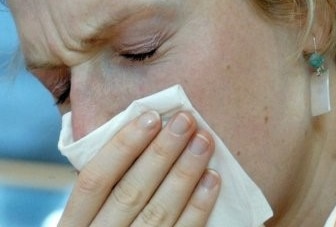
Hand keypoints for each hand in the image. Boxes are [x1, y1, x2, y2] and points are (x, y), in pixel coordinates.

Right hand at [58, 111, 220, 225]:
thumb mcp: (89, 215)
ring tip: (202, 142)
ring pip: (159, 212)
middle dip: (160, 153)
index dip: (122, 146)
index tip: (151, 117)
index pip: (94, 179)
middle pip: (130, 192)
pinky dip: (198, 207)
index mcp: (75, 223)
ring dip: (184, 173)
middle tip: (185, 121)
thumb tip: (136, 136)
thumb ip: (106, 185)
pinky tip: (211, 179)